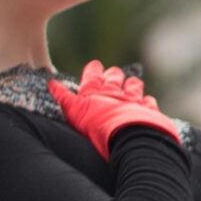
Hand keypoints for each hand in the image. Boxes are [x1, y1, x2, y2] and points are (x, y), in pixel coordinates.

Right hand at [49, 61, 181, 158]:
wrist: (125, 135)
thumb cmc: (95, 125)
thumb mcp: (73, 111)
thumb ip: (63, 97)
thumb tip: (51, 83)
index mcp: (95, 92)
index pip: (93, 76)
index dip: (93, 70)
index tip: (95, 65)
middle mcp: (114, 92)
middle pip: (114, 77)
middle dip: (113, 74)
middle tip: (112, 73)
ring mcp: (132, 99)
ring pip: (134, 85)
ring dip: (132, 84)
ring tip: (132, 83)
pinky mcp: (147, 109)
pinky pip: (149, 101)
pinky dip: (147, 101)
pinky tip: (147, 102)